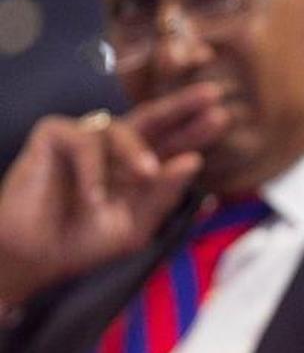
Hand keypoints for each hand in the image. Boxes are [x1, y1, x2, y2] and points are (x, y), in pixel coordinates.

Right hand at [0, 89, 220, 304]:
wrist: (34, 257)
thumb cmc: (82, 243)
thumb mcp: (133, 226)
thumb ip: (162, 195)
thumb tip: (193, 162)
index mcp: (135, 169)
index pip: (169, 144)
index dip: (193, 130)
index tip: (222, 115)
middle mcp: (112, 150)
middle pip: (151, 118)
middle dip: (181, 106)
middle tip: (212, 95)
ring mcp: (84, 139)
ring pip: (119, 128)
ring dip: (136, 152)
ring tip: (146, 174)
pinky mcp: (53, 136)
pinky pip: (82, 139)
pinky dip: (91, 167)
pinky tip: (92, 196)